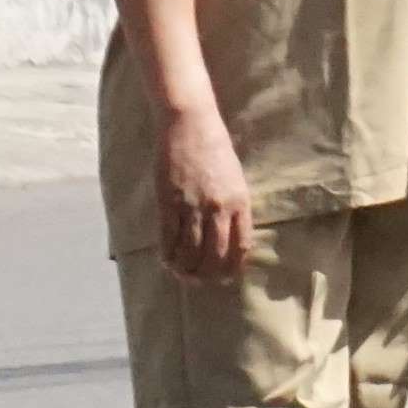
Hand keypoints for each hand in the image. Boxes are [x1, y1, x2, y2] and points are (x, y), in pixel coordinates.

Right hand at [157, 102, 252, 284]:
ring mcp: (192, 206)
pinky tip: (166, 262)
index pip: (241, 246)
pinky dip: (167, 254)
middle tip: (201, 282)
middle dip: (208, 274)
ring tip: (183, 276)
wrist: (190, 125)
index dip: (233, 266)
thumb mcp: (235, 178)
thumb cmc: (215, 149)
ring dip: (186, 269)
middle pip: (215, 254)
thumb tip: (228, 234)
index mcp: (240, 202)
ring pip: (190, 251)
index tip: (227, 276)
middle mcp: (219, 208)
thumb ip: (233, 205)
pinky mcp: (168, 202)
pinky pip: (168, 237)